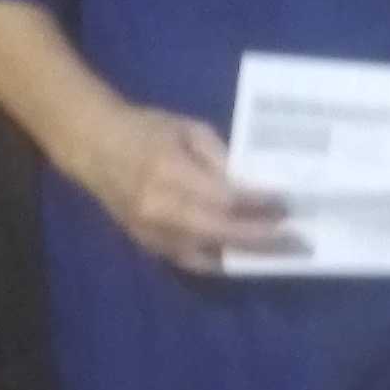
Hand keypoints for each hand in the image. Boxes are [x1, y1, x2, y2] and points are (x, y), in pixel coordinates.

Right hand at [76, 103, 288, 276]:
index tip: (287, 203)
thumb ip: (220, 158)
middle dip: (262, 236)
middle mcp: (160, 208)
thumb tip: (252, 183)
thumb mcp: (188, 129)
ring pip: (208, 254)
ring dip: (245, 254)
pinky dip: (220, 260)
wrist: (94, 146)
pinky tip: (243, 256)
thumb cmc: (145, 129)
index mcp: (169, 173)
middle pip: (221, 231)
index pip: (225, 197)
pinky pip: (191, 261)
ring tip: (278, 252)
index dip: (259, 203)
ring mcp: (152, 232)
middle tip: (296, 237)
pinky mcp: (148, 244)